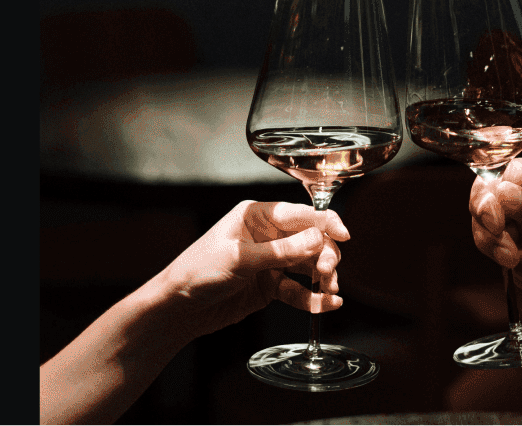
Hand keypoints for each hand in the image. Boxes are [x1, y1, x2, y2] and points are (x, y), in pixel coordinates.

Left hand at [153, 200, 348, 339]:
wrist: (177, 308)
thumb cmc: (198, 271)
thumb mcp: (240, 259)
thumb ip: (280, 251)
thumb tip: (317, 240)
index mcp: (258, 216)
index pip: (300, 213)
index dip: (325, 222)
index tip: (344, 235)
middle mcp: (268, 235)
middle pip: (310, 240)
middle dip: (324, 254)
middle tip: (327, 272)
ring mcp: (271, 261)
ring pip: (307, 265)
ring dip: (322, 278)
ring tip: (330, 291)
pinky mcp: (270, 286)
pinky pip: (297, 290)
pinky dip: (313, 298)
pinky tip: (327, 305)